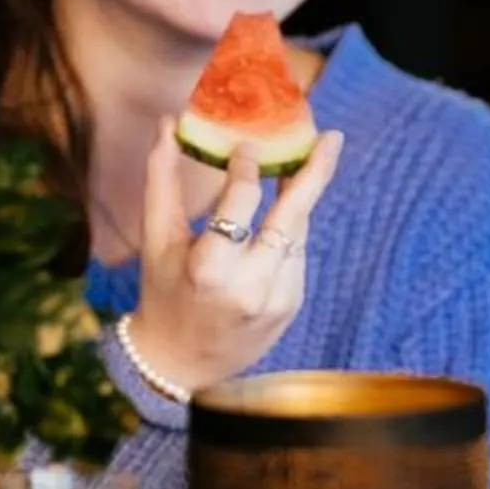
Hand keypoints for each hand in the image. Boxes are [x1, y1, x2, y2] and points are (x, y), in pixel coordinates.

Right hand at [121, 122, 343, 396]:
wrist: (181, 364)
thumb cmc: (162, 293)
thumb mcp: (157, 240)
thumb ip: (162, 180)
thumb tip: (168, 124)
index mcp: (210, 268)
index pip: (240, 202)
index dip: (247, 168)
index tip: (249, 146)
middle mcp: (250, 285)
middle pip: (293, 216)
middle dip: (316, 172)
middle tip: (333, 137)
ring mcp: (278, 297)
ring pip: (297, 231)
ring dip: (297, 199)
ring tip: (301, 165)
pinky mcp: (293, 304)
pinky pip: (296, 253)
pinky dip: (287, 232)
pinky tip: (274, 223)